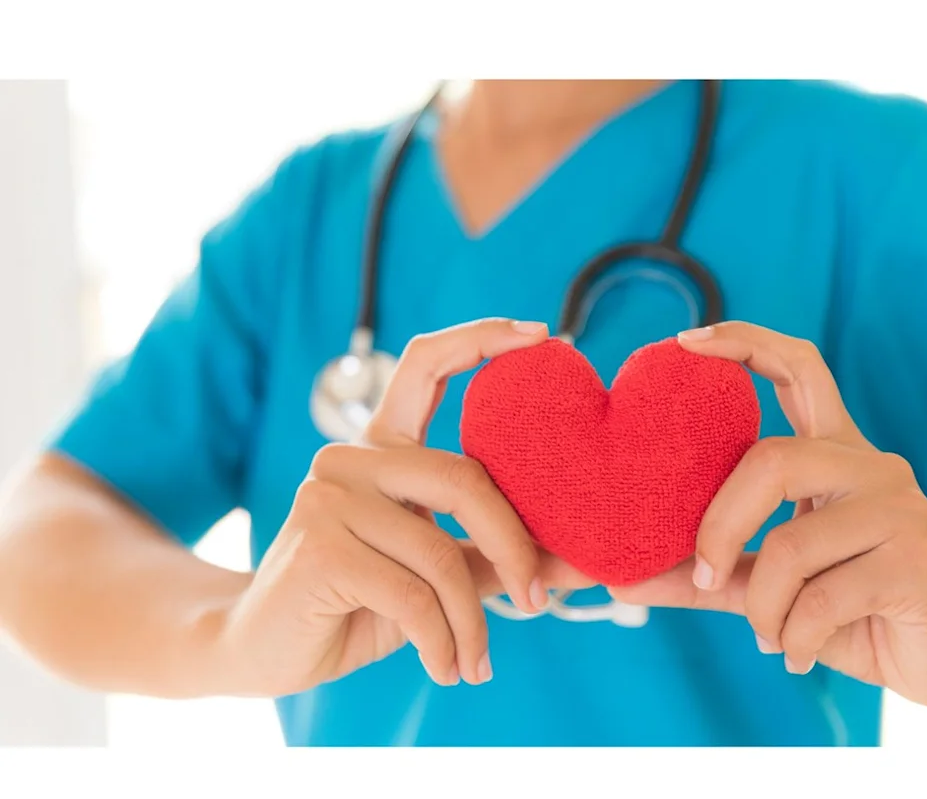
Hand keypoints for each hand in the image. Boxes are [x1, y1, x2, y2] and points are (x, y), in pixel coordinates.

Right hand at [216, 319, 593, 696]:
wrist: (267, 649)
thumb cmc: (360, 603)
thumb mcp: (437, 573)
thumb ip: (497, 555)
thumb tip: (582, 559)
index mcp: (383, 447)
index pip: (427, 364)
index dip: (482, 338)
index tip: (541, 334)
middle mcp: (353, 456)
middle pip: (464, 478)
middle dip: (514, 546)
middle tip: (537, 603)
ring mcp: (329, 494)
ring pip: (440, 553)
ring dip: (472, 621)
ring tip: (476, 663)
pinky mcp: (319, 543)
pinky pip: (412, 596)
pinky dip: (443, 642)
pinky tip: (446, 668)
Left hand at [610, 321, 926, 711]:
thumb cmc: (847, 610)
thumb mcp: (763, 585)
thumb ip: (700, 574)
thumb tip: (617, 579)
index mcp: (833, 453)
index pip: (797, 369)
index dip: (744, 342)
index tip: (685, 342)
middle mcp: (869, 465)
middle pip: (772, 460)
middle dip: (720, 525)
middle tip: (702, 575)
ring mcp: (899, 507)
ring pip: (791, 542)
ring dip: (761, 604)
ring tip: (767, 634)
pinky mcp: (919, 560)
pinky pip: (822, 598)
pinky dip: (792, 636)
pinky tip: (795, 654)